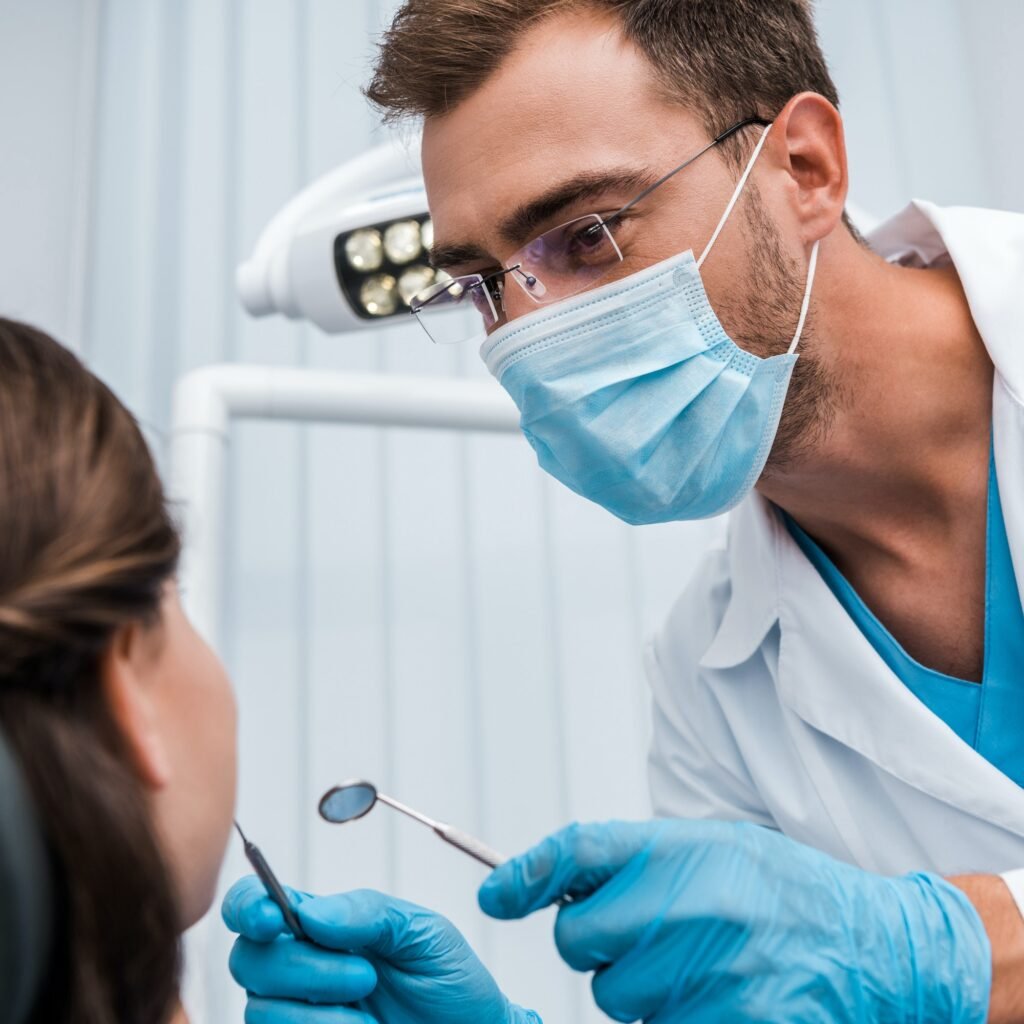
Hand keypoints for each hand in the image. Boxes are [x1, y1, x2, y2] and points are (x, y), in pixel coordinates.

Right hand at [223, 876, 540, 1023]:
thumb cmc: (450, 984)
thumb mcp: (421, 932)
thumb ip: (366, 912)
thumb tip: (308, 912)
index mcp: (321, 925)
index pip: (256, 904)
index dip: (247, 906)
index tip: (270, 918)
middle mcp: (300, 967)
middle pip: (250, 959)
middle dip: (303, 965)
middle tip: (364, 974)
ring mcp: (298, 1013)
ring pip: (261, 1008)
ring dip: (319, 1009)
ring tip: (370, 1009)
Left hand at [478, 820, 990, 1023]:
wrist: (874, 946)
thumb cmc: (782, 891)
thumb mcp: (712, 845)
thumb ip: (634, 860)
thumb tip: (545, 881)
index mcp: (681, 850)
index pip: (577, 849)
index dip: (524, 873)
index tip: (495, 895)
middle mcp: (688, 907)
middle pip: (577, 938)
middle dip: (596, 941)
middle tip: (646, 934)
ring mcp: (707, 973)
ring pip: (612, 997)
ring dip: (634, 989)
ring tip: (694, 966)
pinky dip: (670, 1019)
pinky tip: (711, 996)